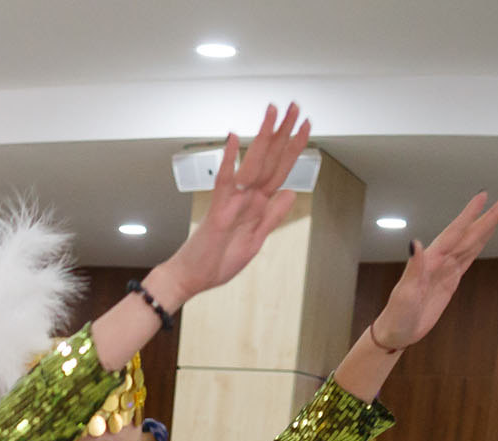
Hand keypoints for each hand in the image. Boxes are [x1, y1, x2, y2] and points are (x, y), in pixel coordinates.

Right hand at [154, 103, 311, 300]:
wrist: (192, 278)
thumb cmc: (217, 261)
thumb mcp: (255, 240)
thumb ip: (272, 216)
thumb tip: (290, 194)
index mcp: (257, 204)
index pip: (279, 169)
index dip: (294, 148)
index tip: (306, 125)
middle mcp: (246, 197)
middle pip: (269, 160)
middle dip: (283, 133)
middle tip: (295, 106)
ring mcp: (231, 201)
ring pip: (252, 164)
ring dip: (263, 137)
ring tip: (272, 113)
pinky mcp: (217, 211)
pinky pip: (224, 182)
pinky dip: (229, 161)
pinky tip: (234, 139)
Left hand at [367, 189, 497, 351]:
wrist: (396, 332)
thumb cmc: (397, 316)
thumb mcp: (404, 295)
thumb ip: (413, 269)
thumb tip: (414, 243)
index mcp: (430, 260)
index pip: (454, 233)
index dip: (469, 215)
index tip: (483, 196)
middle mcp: (438, 260)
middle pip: (469, 233)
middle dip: (489, 216)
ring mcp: (445, 269)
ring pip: (471, 242)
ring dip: (487, 226)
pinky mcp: (450, 280)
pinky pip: (468, 258)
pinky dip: (479, 244)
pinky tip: (486, 235)